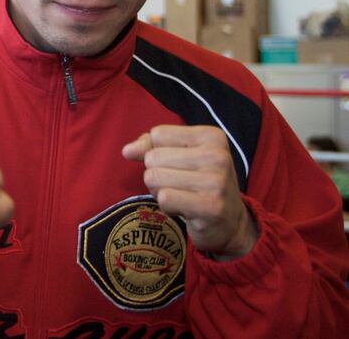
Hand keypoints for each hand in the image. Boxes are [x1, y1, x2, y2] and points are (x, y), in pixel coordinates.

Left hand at [122, 125, 257, 260]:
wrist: (230, 223)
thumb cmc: (200, 183)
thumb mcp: (181, 156)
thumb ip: (151, 146)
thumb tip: (127, 151)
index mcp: (211, 137)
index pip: (157, 135)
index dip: (157, 152)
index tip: (180, 165)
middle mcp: (217, 156)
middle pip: (153, 157)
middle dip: (158, 174)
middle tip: (181, 185)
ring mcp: (216, 182)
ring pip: (154, 177)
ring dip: (160, 191)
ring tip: (182, 196)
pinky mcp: (210, 207)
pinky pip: (164, 198)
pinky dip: (166, 206)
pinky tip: (185, 209)